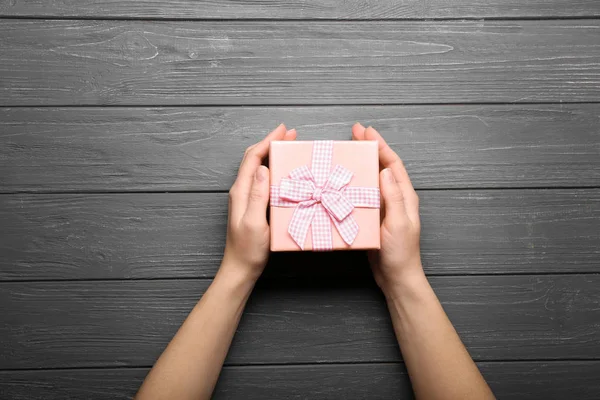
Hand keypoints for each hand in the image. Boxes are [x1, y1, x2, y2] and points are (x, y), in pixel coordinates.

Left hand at [221, 123, 296, 281]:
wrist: (241, 268)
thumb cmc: (248, 249)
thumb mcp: (254, 222)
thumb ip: (257, 195)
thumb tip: (262, 168)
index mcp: (241, 191)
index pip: (253, 158)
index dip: (267, 141)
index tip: (283, 130)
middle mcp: (241, 191)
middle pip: (254, 158)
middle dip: (270, 142)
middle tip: (289, 134)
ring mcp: (246, 198)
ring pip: (258, 167)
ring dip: (272, 153)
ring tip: (288, 147)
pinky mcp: (252, 205)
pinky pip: (262, 180)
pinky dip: (273, 168)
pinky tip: (284, 171)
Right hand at [352, 123, 423, 294]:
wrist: (396, 278)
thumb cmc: (401, 253)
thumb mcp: (398, 223)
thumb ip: (393, 197)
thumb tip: (384, 170)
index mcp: (405, 196)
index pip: (393, 164)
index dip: (381, 145)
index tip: (367, 131)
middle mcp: (395, 198)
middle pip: (382, 166)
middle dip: (370, 148)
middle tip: (354, 133)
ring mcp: (383, 208)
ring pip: (371, 179)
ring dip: (361, 164)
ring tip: (347, 152)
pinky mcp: (373, 218)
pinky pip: (363, 195)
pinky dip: (354, 184)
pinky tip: (342, 182)